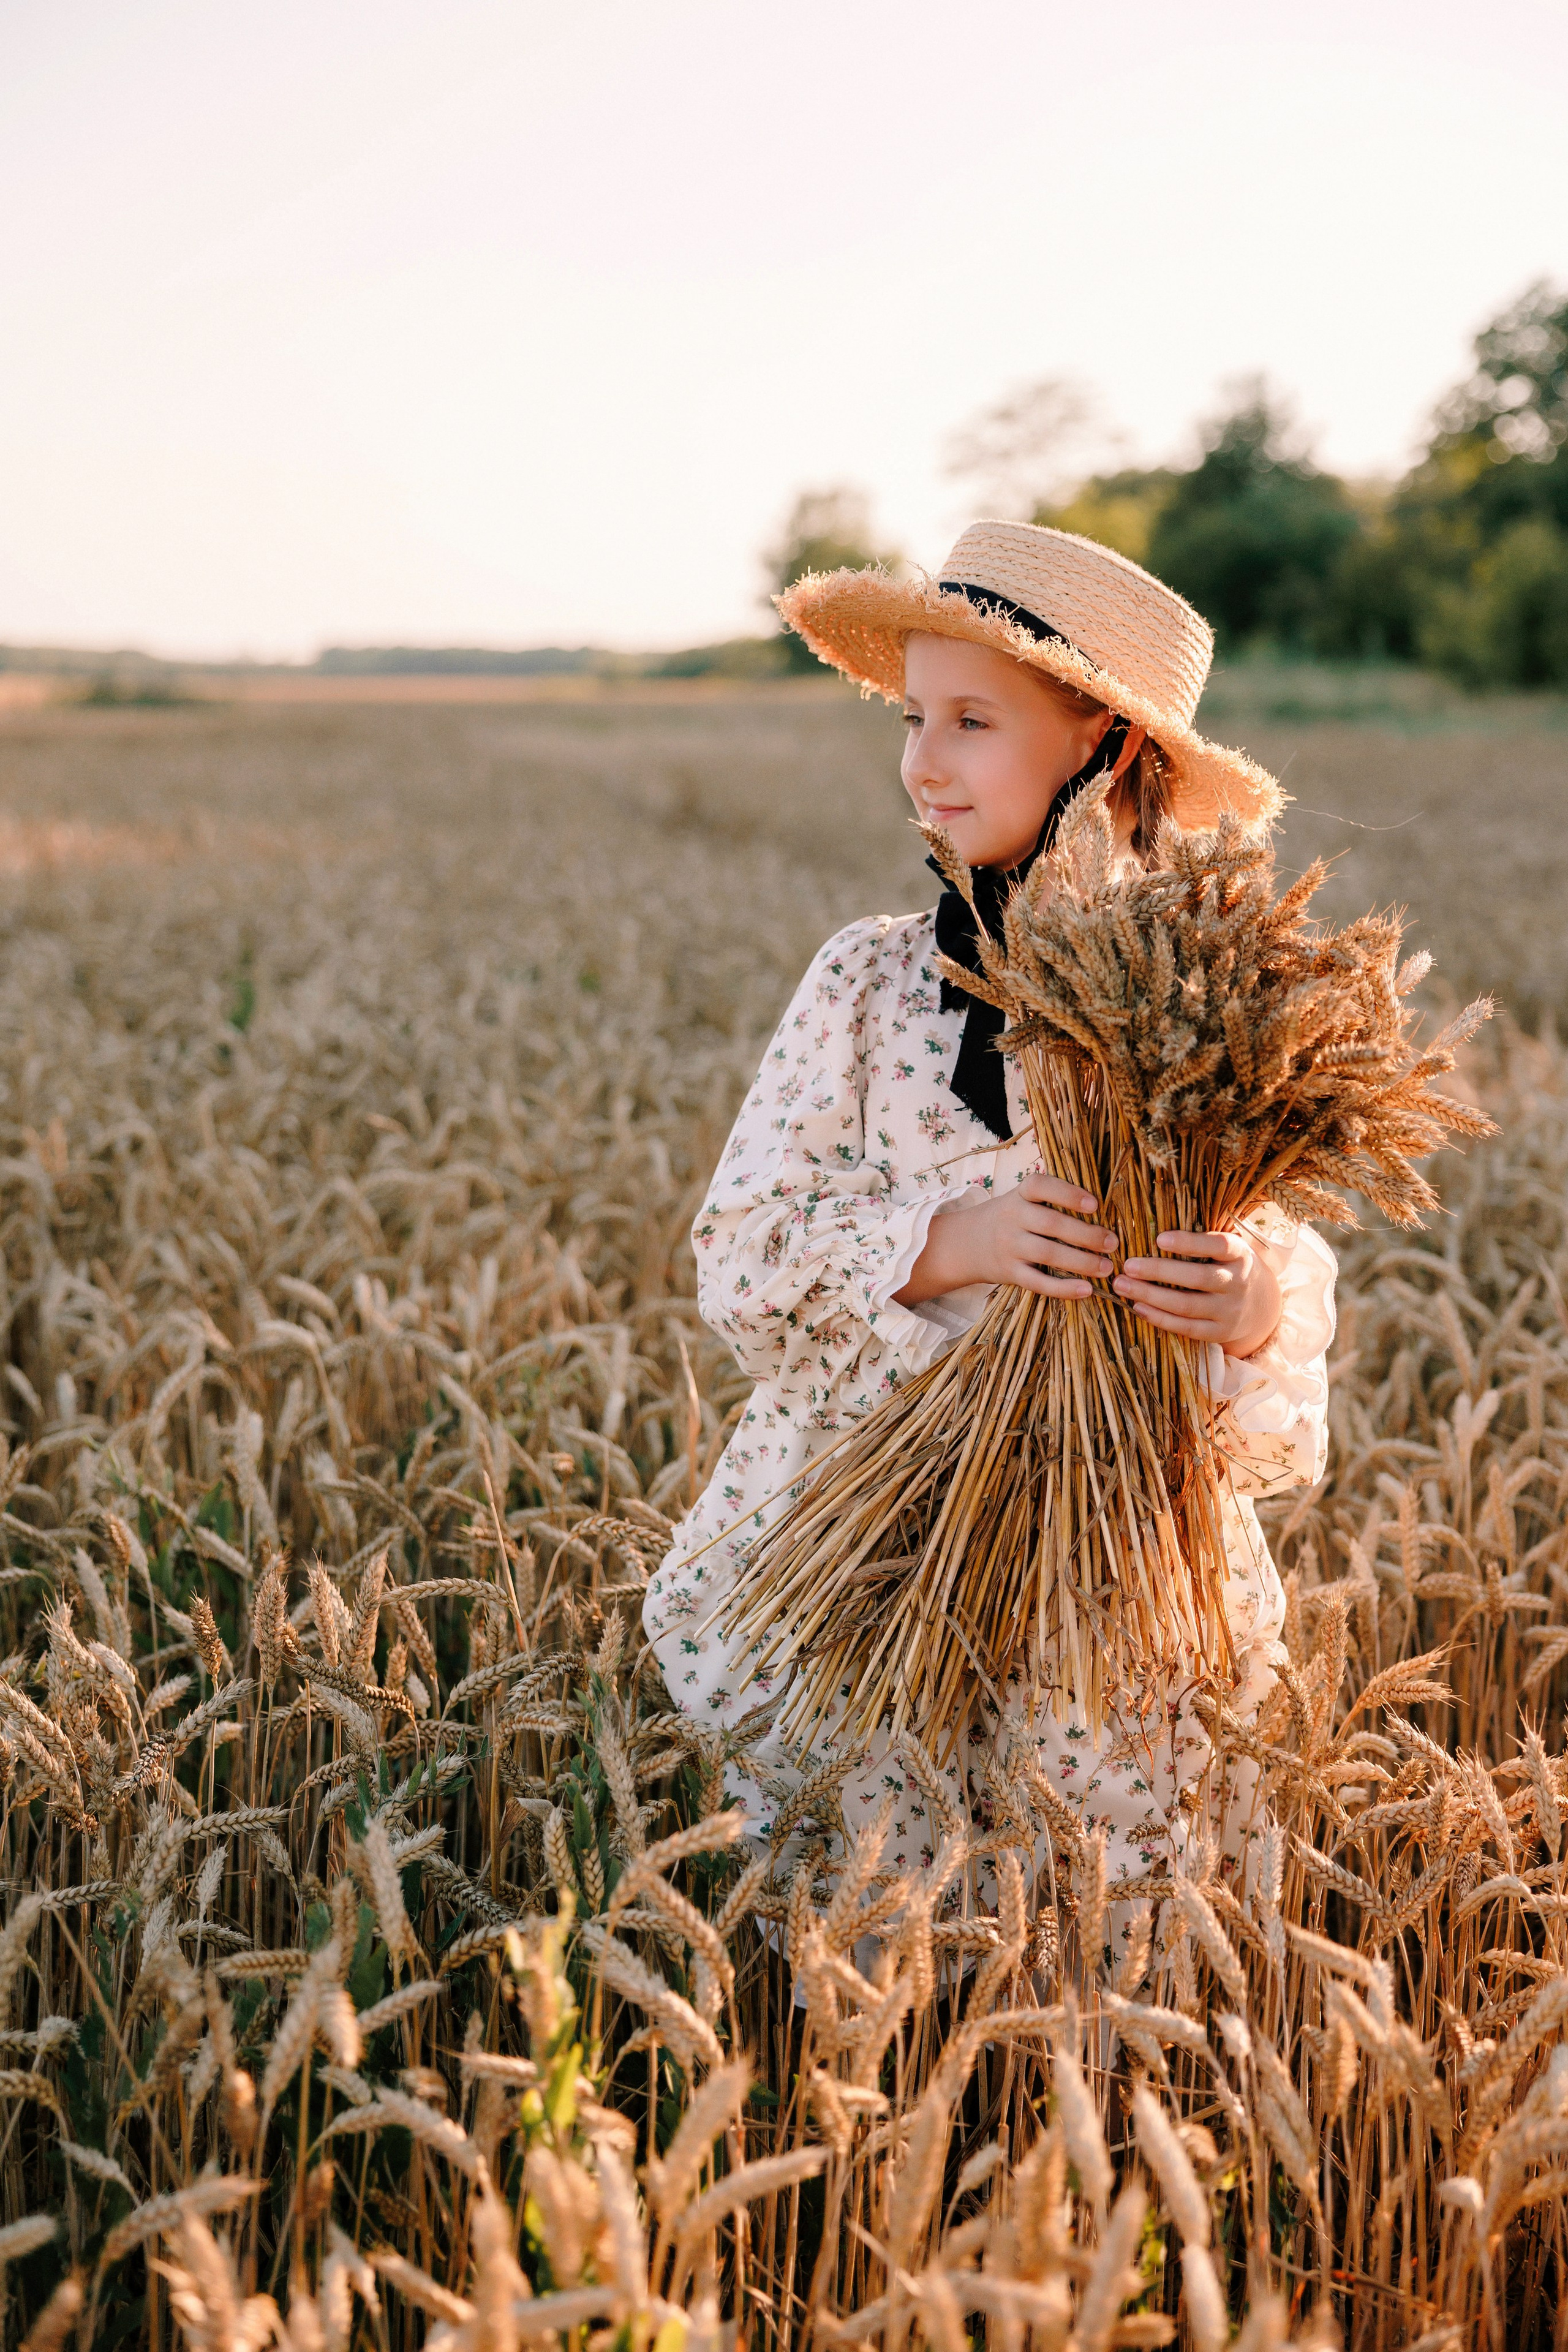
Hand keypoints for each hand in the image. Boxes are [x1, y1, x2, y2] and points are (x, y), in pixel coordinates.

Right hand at [894, 1173, 1116, 1305]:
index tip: (1095, 1205)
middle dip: (1086, 1235)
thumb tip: (1104, 1207)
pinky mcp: (1009, 1273)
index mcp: (1019, 1194)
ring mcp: (1009, 1246)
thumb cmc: (1010, 1218)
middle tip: (1113, 1243)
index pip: (1041, 1186)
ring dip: (1081, 1262)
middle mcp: (1012, 1218)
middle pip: (1051, 1224)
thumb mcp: (1022, 1198)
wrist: (966, 1243)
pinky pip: (1037, 1283)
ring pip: (1047, 1254)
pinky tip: (1087, 1290)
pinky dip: (1063, 1289)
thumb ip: (1052, 1198)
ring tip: (1107, 1268)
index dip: (1068, 1194)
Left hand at [1112, 1229, 1281, 1358]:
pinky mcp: (1220, 1332)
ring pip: (1187, 1305)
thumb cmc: (1229, 1267)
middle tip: (1127, 1265)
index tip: (1159, 1239)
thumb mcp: (1228, 1249)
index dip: (1189, 1243)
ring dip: (1151, 1296)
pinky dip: (1159, 1318)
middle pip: (1198, 1278)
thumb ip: (1202, 1241)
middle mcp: (1238, 1282)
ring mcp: (1230, 1311)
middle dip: (1159, 1272)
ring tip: (1122, 1286)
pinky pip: (1186, 1328)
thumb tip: (1152, 1231)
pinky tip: (1138, 1307)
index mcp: (1240, 1254)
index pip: (1218, 1245)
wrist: (1262, 1306)